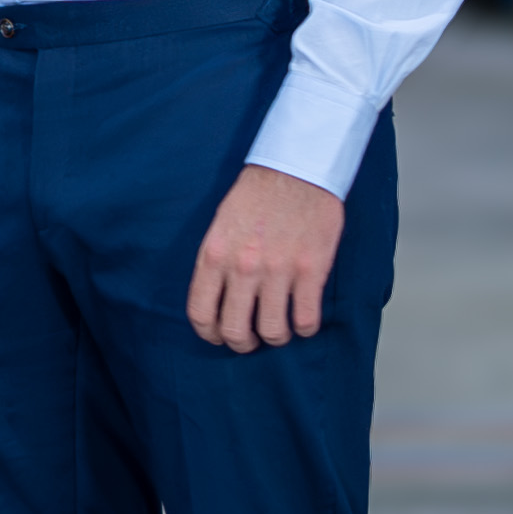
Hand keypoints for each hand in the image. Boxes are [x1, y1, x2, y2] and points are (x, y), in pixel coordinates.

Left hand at [186, 164, 343, 351]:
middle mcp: (243, 267)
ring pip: (273, 331)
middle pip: (235, 330)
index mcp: (215, 255)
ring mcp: (278, 270)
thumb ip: (217, 262)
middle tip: (250, 341)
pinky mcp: (311, 270)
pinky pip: (306, 319)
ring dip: (276, 338)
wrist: (296, 169)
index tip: (219, 336)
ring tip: (279, 331)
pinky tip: (303, 319)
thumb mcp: (220, 225)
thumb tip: (216, 299)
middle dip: (242, 344)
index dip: (209, 334)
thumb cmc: (257, 196)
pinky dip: (305, 328)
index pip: (201, 313)